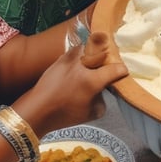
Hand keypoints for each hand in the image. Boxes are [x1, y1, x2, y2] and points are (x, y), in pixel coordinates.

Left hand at [13, 32, 127, 135]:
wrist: (37, 109)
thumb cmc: (65, 115)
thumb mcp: (91, 113)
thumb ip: (102, 99)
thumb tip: (104, 90)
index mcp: (91, 81)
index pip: (116, 69)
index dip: (123, 71)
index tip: (123, 72)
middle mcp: (82, 66)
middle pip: (103, 52)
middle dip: (110, 57)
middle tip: (111, 63)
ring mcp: (70, 59)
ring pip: (89, 47)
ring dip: (94, 52)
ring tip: (96, 58)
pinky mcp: (61, 58)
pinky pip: (76, 51)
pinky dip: (82, 54)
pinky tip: (81, 61)